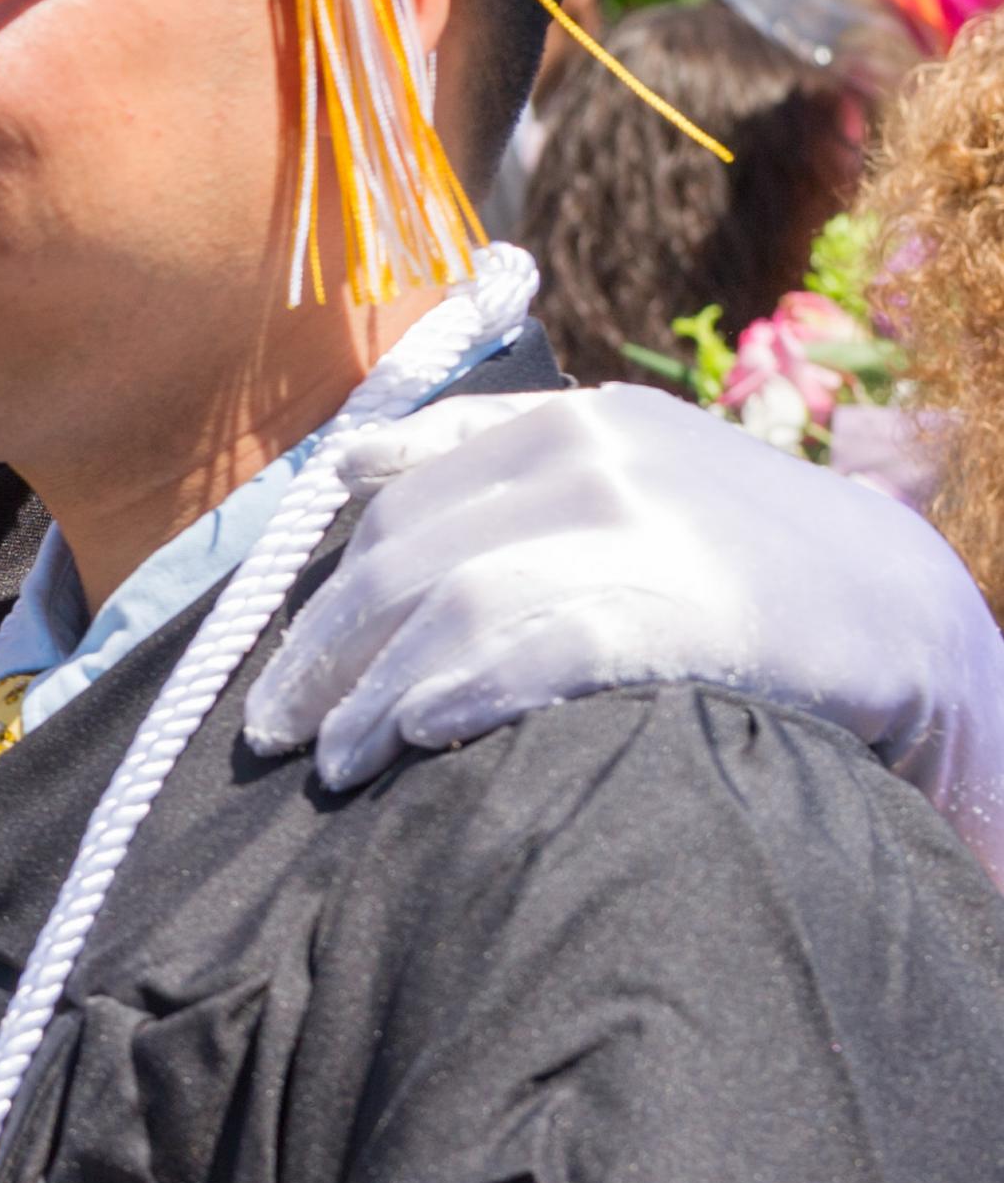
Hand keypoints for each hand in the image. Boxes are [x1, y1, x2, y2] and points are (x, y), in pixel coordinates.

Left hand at [246, 383, 1003, 884]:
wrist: (908, 606)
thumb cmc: (744, 554)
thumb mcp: (629, 468)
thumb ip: (494, 458)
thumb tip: (350, 465)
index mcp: (571, 420)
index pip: (403, 496)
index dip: (325, 582)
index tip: (277, 655)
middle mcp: (592, 456)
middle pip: (405, 556)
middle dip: (322, 649)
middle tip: (274, 730)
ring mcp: (636, 527)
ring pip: (447, 607)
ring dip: (371, 694)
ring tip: (334, 762)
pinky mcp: (677, 605)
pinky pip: (530, 648)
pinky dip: (452, 693)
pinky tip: (410, 737)